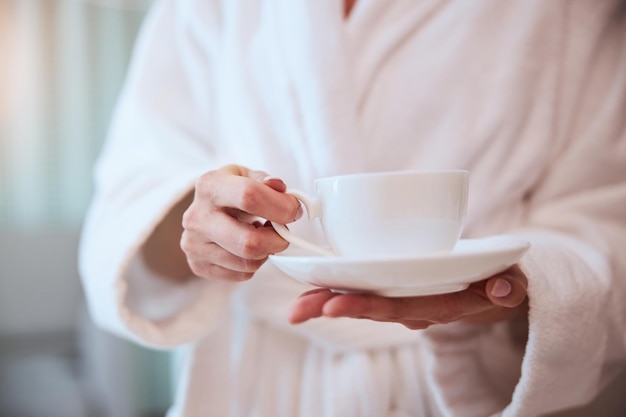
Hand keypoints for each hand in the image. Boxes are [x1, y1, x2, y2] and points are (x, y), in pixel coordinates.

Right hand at [180, 165, 300, 281]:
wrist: (203, 211)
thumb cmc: (229, 192)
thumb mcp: (247, 175)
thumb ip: (266, 182)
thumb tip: (280, 189)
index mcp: (210, 186)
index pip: (249, 196)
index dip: (281, 206)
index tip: (294, 210)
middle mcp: (197, 217)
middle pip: (249, 242)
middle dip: (277, 240)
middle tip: (283, 232)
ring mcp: (195, 244)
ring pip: (248, 262)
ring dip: (266, 252)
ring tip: (262, 236)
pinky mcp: (199, 266)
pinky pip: (242, 274)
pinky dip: (254, 264)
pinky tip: (248, 248)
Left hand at [288, 265, 527, 328]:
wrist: (495, 288)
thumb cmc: (500, 282)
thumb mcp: (512, 284)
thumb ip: (510, 286)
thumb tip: (503, 289)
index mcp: (439, 304)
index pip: (399, 307)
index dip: (365, 307)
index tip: (331, 305)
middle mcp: (416, 305)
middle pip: (370, 306)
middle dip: (333, 307)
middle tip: (296, 311)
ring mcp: (406, 297)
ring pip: (364, 299)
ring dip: (328, 299)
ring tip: (296, 305)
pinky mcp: (399, 285)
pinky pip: (367, 287)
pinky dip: (340, 285)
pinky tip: (314, 283)